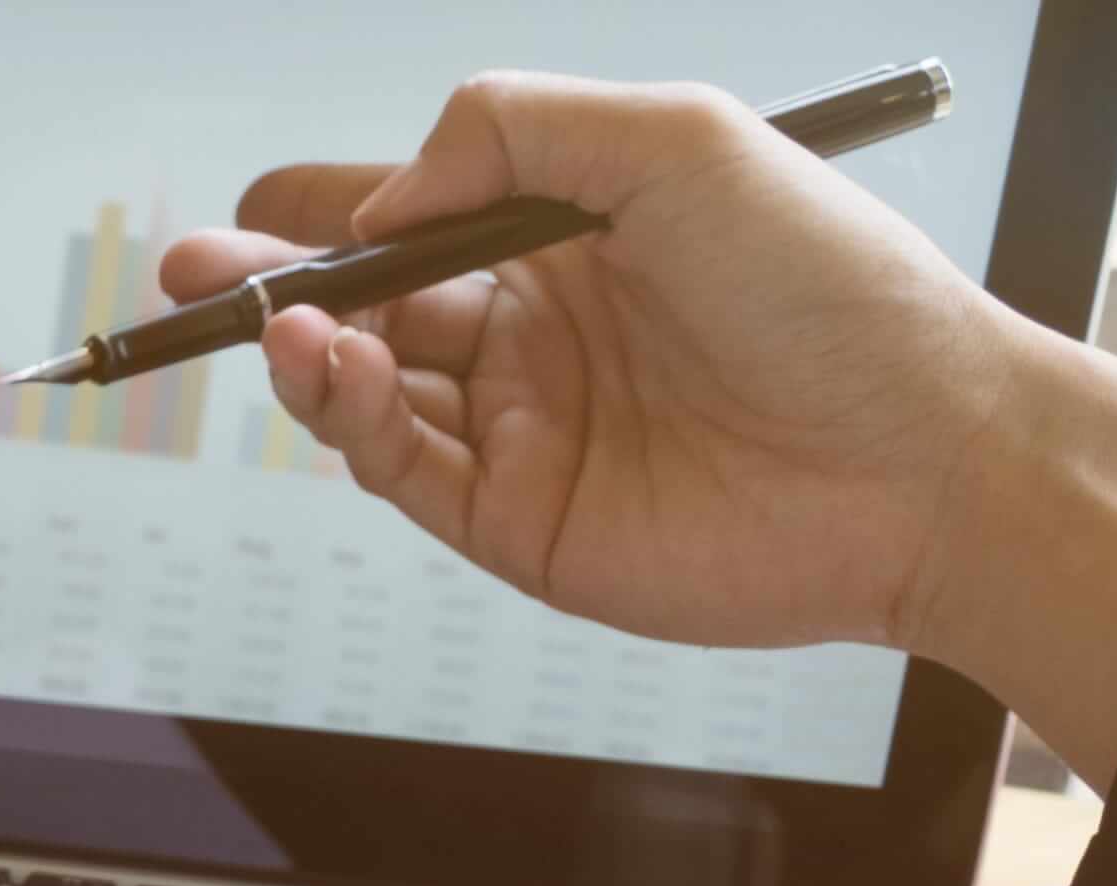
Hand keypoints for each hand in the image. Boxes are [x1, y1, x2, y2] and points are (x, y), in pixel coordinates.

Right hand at [160, 75, 1116, 775]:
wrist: (923, 456)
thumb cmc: (833, 286)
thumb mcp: (678, 141)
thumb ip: (516, 132)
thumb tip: (389, 188)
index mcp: (571, 230)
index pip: (416, 208)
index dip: (336, 204)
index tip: (270, 202)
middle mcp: (533, 327)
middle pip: (364, 298)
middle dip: (270, 279)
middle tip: (193, 269)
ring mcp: (520, 427)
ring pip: (365, 385)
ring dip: (305, 349)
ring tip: (273, 319)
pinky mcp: (515, 522)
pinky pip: (401, 466)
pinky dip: (349, 417)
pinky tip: (330, 366)